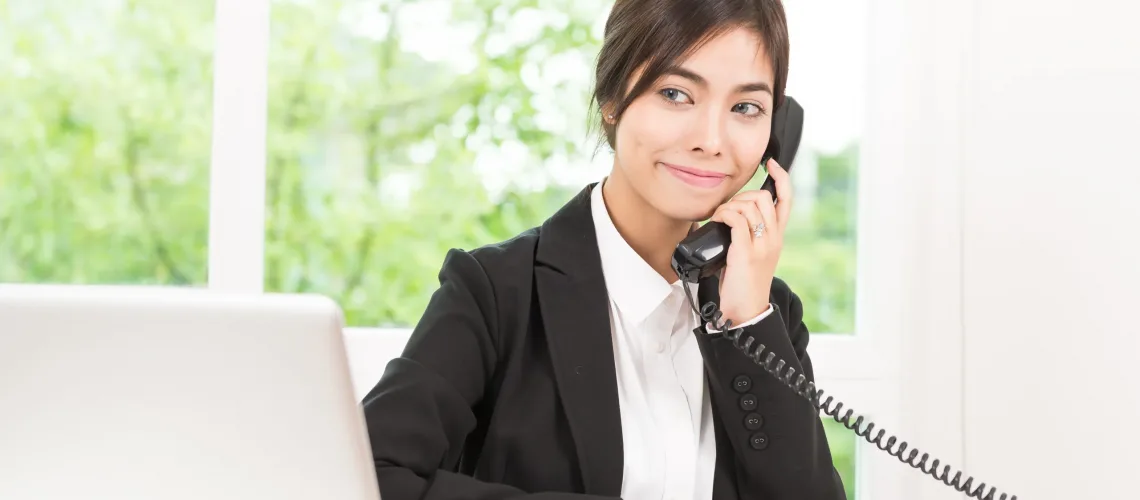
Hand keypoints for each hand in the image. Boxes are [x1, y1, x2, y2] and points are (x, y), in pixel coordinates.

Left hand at [707, 159, 792, 325]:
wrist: (745, 310)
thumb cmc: (743, 282)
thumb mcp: (752, 253)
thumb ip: (748, 234)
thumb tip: (728, 215)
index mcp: (777, 237)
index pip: (787, 200)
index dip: (781, 178)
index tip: (770, 164)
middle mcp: (774, 238)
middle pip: (763, 197)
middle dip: (741, 196)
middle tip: (726, 209)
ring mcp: (762, 245)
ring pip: (749, 206)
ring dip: (729, 205)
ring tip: (719, 218)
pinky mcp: (746, 253)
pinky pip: (736, 220)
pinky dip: (724, 214)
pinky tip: (717, 220)